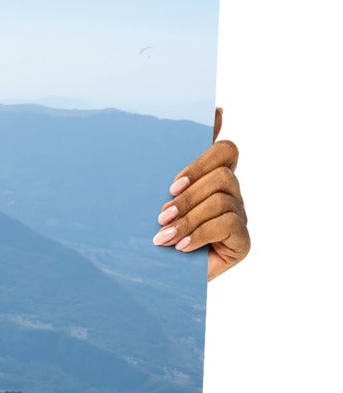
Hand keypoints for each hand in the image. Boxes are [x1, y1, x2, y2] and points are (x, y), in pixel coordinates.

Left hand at [155, 108, 248, 279]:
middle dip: (188, 196)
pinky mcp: (242, 241)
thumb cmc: (150, 233)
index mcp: (211, 178)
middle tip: (160, 216)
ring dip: (188, 219)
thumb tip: (208, 113)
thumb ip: (168, 163)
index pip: (225, 150)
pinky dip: (199, 234)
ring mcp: (239, 216)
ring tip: (163, 237)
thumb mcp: (153, 197)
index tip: (171, 185)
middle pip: (222, 174)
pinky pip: (228, 224)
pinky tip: (180, 248)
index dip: (202, 159)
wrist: (152, 279)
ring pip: (222, 200)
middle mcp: (230, 194)